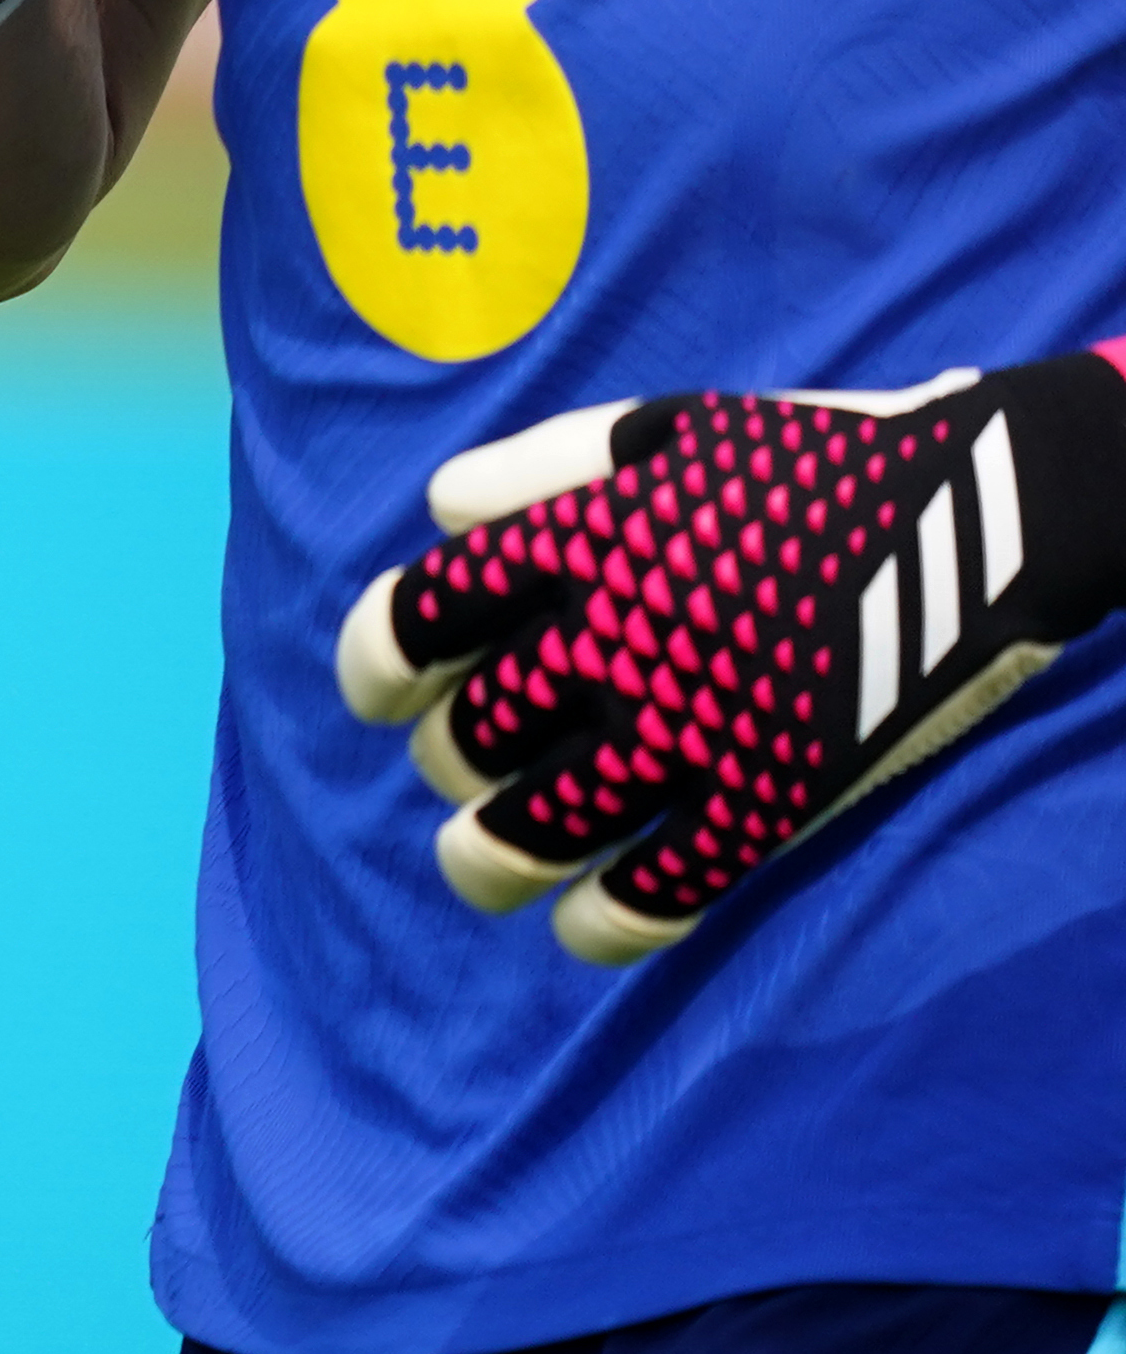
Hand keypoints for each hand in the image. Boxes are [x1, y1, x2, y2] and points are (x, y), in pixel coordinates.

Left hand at [335, 347, 1125, 963]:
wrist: (976, 517)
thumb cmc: (803, 463)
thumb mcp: (662, 428)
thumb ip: (538, 467)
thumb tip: (439, 518)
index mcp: (579, 547)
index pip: (418, 619)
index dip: (376, 663)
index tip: (381, 691)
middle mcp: (619, 644)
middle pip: (472, 734)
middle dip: (450, 754)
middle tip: (465, 758)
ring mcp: (695, 732)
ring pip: (541, 829)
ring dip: (487, 858)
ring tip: (475, 860)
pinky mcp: (773, 801)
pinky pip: (662, 890)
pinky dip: (604, 923)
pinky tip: (579, 925)